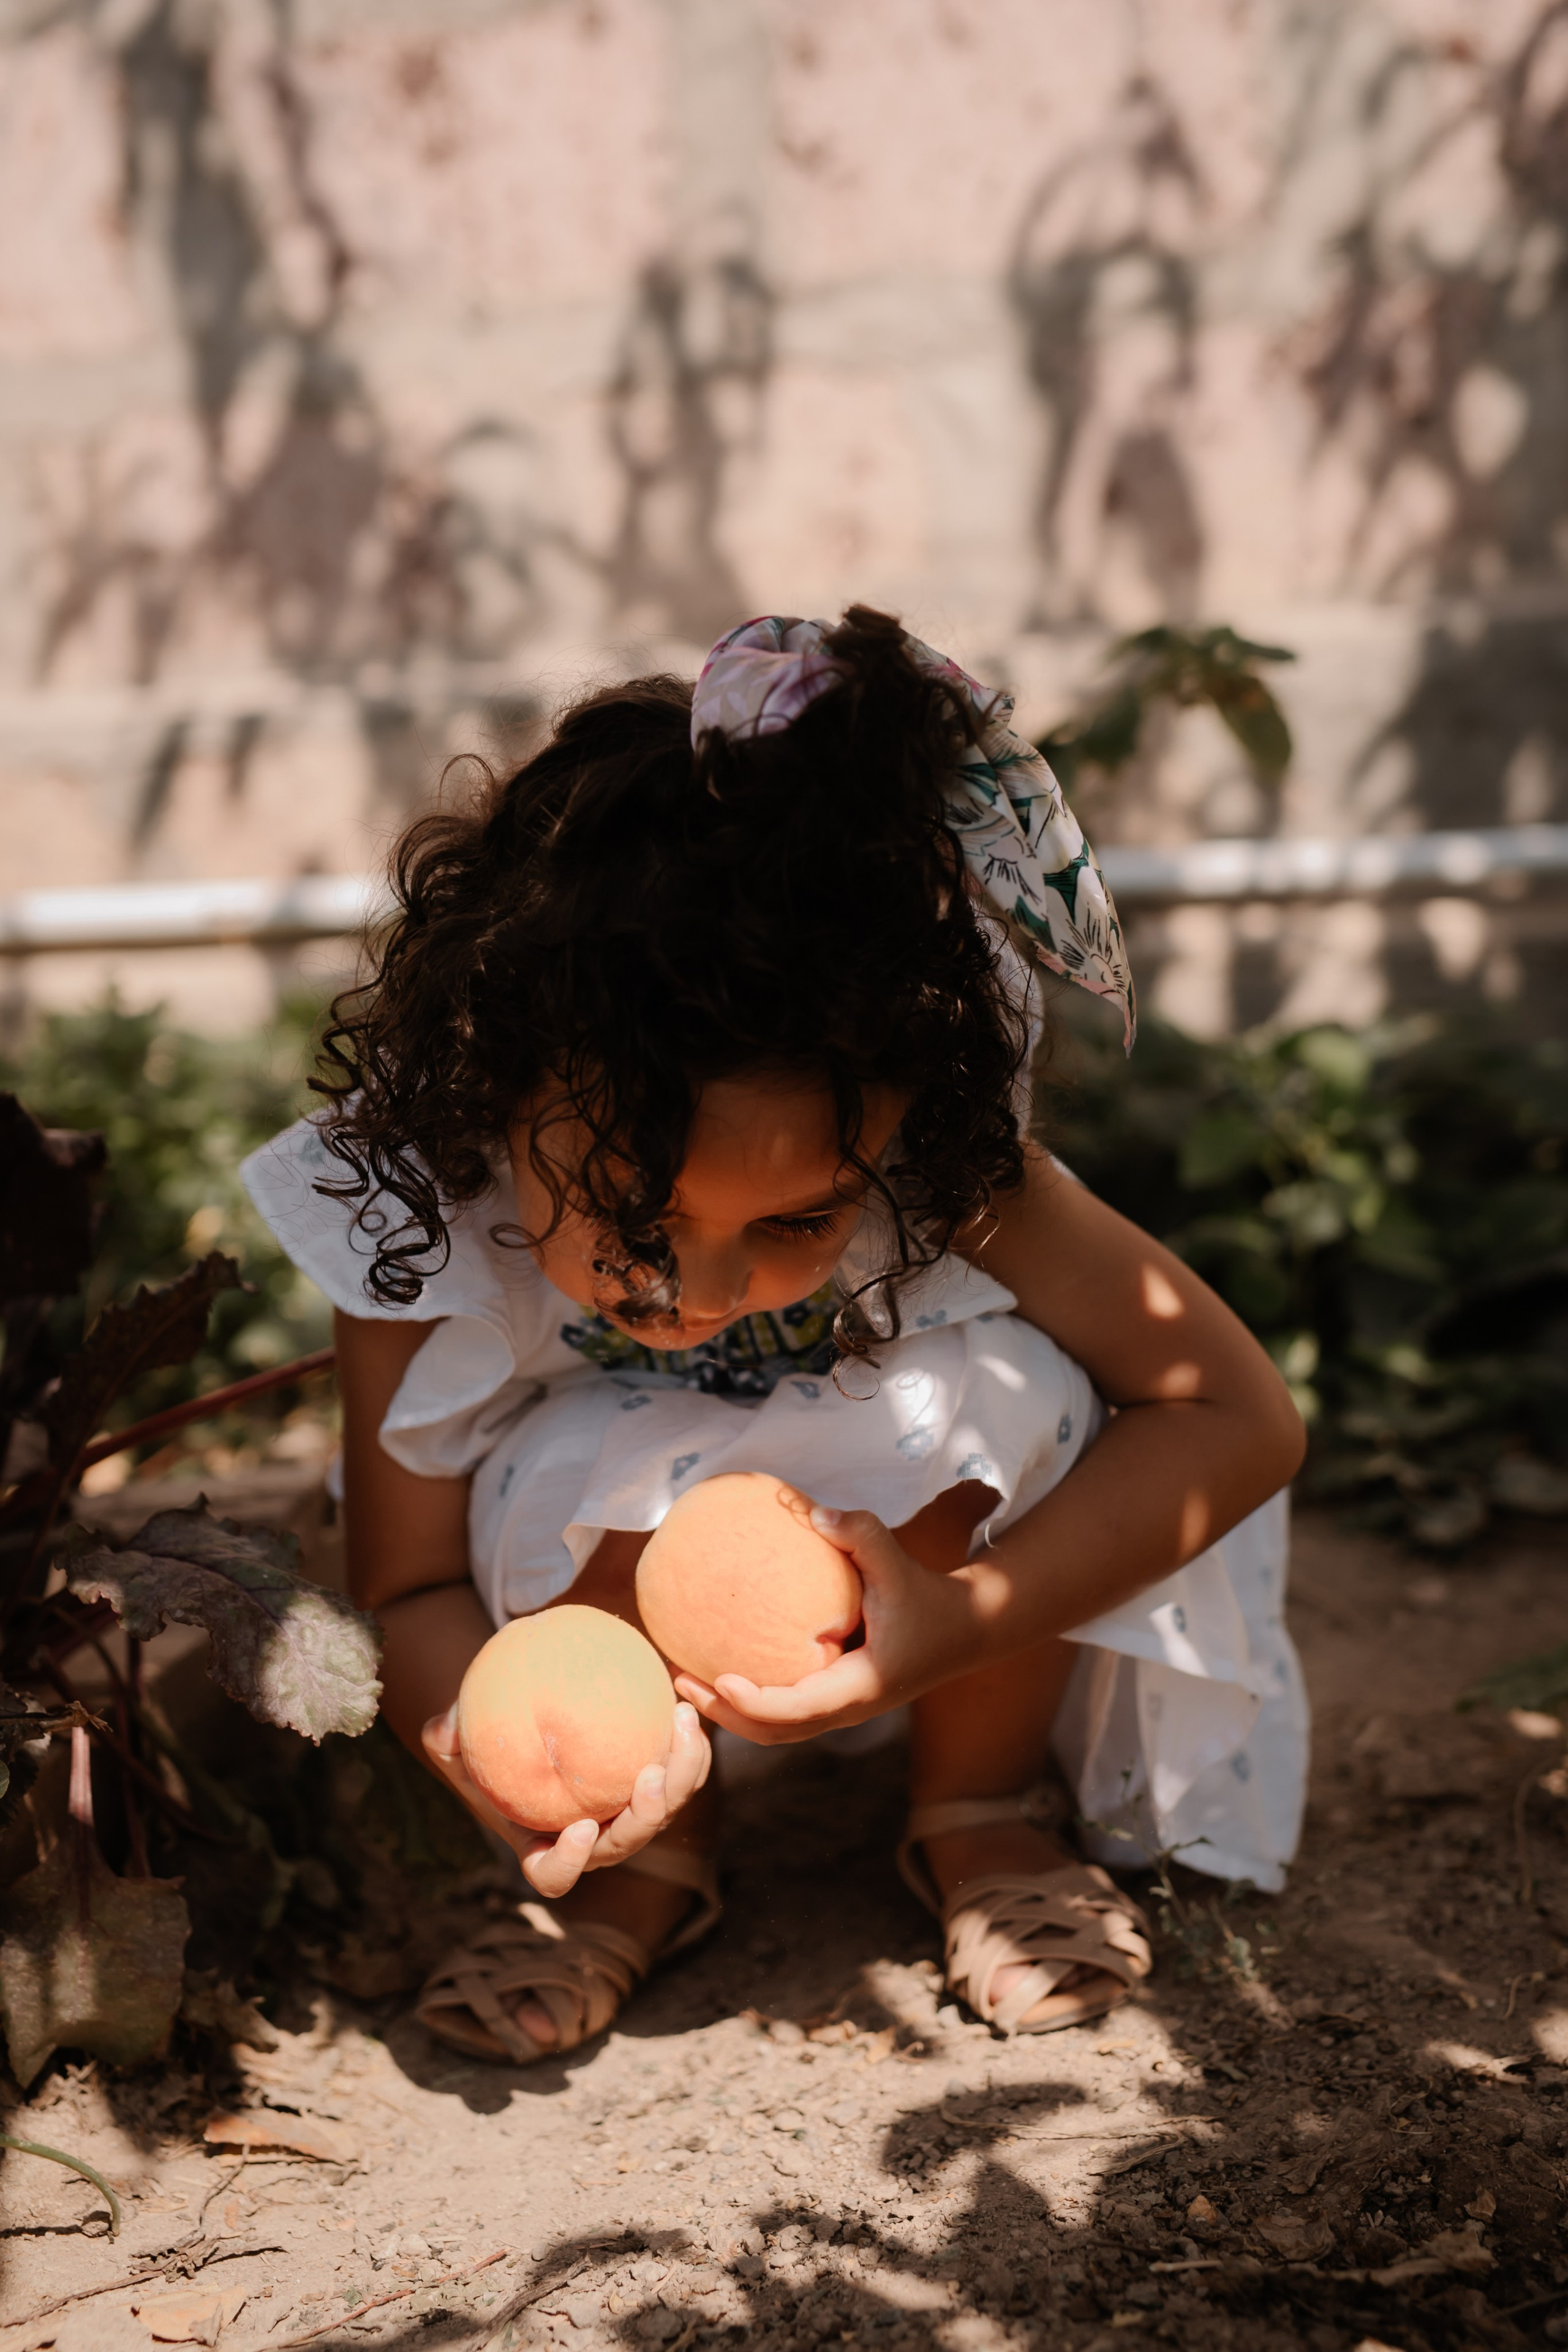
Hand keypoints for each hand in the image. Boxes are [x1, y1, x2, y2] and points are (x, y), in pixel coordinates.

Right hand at [419, 1698, 711, 1897]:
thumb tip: (445, 1728)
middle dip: (647, 1815)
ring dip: (683, 1770)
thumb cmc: (487, 1744)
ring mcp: (629, 1815)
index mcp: (545, 1847)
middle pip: (629, 1843)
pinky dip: (691, 1741)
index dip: (570, 1862)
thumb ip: (447, 1738)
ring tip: (683, 1721)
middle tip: (650, 1774)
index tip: (580, 1828)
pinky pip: (683, 1771)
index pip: (556, 1875)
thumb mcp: (455, 1741)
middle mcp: (594, 1841)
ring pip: (667, 1808)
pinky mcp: (657, 1784)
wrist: (529, 1728)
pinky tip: (683, 1695)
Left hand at [673, 1506, 984, 1745]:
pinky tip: (718, 1664)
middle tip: (678, 1679)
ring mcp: (838, 1709)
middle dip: (724, 1715)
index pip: (797, 1711)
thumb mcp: (899, 1564)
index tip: (719, 1678)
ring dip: (729, 1712)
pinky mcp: (833, 1697)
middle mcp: (845, 1708)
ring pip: (775, 1729)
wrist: (961, 1631)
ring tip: (684, 1677)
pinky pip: (783, 1709)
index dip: (754, 1703)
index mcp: (860, 1687)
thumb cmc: (927, 1597)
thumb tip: (814, 1513)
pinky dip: (748, 1699)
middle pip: (773, 1732)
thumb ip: (862, 1535)